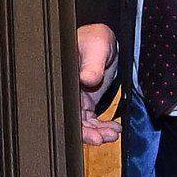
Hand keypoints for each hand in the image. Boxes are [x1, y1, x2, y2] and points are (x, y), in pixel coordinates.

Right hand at [77, 24, 120, 143]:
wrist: (103, 40)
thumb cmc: (95, 38)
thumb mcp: (96, 45)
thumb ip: (92, 62)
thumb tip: (87, 78)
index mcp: (62, 80)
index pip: (65, 108)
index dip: (76, 125)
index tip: (92, 134)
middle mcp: (66, 92)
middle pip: (72, 120)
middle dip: (88, 133)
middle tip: (103, 138)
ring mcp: (76, 98)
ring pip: (82, 123)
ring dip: (97, 132)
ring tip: (112, 134)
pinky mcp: (86, 101)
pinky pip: (91, 120)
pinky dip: (102, 127)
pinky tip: (114, 129)